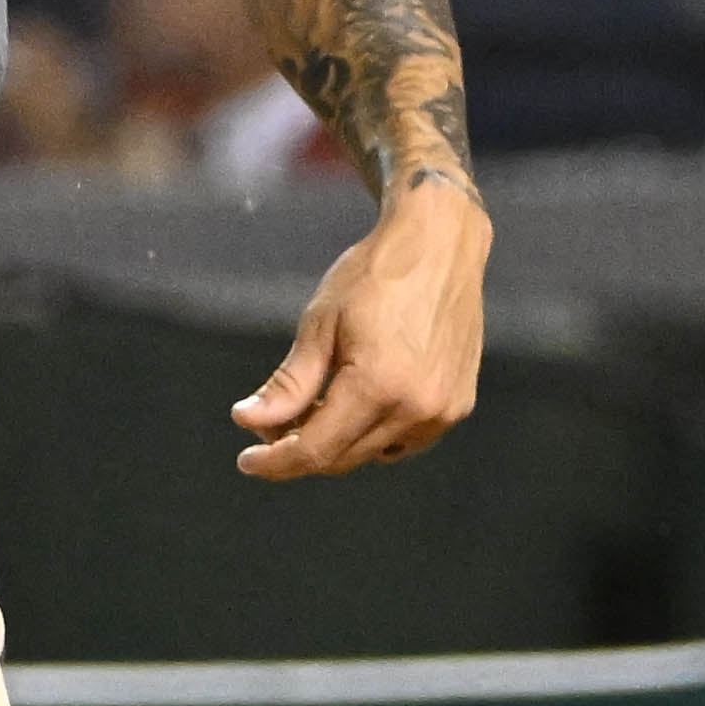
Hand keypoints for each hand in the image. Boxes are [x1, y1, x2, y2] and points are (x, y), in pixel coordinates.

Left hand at [232, 178, 486, 479]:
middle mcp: (417, 408)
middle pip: (342, 457)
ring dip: (336, 442)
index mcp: (378, 386)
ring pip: (372, 453)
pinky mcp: (457, 405)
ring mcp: (443, 410)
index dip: (276, 461)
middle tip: (270, 422)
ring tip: (312, 405)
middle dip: (299, 447)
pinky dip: (371, 434)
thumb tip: (248, 421)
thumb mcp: (319, 325)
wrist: (440, 244)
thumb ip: (288, 384)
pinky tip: (353, 403)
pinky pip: (404, 441)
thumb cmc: (375, 275)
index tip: (248, 461)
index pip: (316, 449)